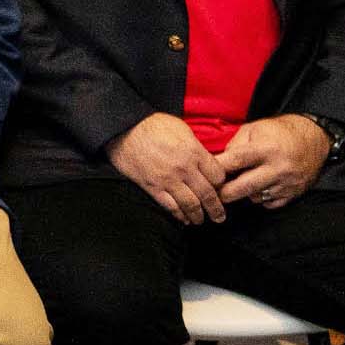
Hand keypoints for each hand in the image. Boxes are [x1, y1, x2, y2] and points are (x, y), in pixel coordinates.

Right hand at [108, 113, 228, 224]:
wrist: (124, 128)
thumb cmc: (152, 124)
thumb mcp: (182, 128)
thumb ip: (196, 147)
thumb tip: (204, 160)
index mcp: (194, 152)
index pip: (218, 176)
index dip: (221, 184)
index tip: (219, 189)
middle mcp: (184, 168)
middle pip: (208, 194)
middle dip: (216, 208)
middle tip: (219, 216)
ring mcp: (167, 179)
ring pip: (190, 204)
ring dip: (198, 216)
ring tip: (200, 220)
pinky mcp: (151, 186)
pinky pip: (169, 205)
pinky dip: (178, 215)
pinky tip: (183, 218)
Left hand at [214, 114, 332, 208]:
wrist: (314, 139)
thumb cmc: (280, 132)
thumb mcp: (254, 129)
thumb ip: (234, 146)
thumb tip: (218, 162)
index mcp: (265, 149)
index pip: (235, 161)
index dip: (217, 169)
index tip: (205, 174)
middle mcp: (277, 168)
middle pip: (242, 188)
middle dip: (224, 193)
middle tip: (214, 192)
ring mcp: (287, 183)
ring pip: (255, 197)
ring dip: (244, 193)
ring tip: (241, 183)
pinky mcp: (293, 194)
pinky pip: (269, 204)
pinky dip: (260, 198)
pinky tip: (259, 187)